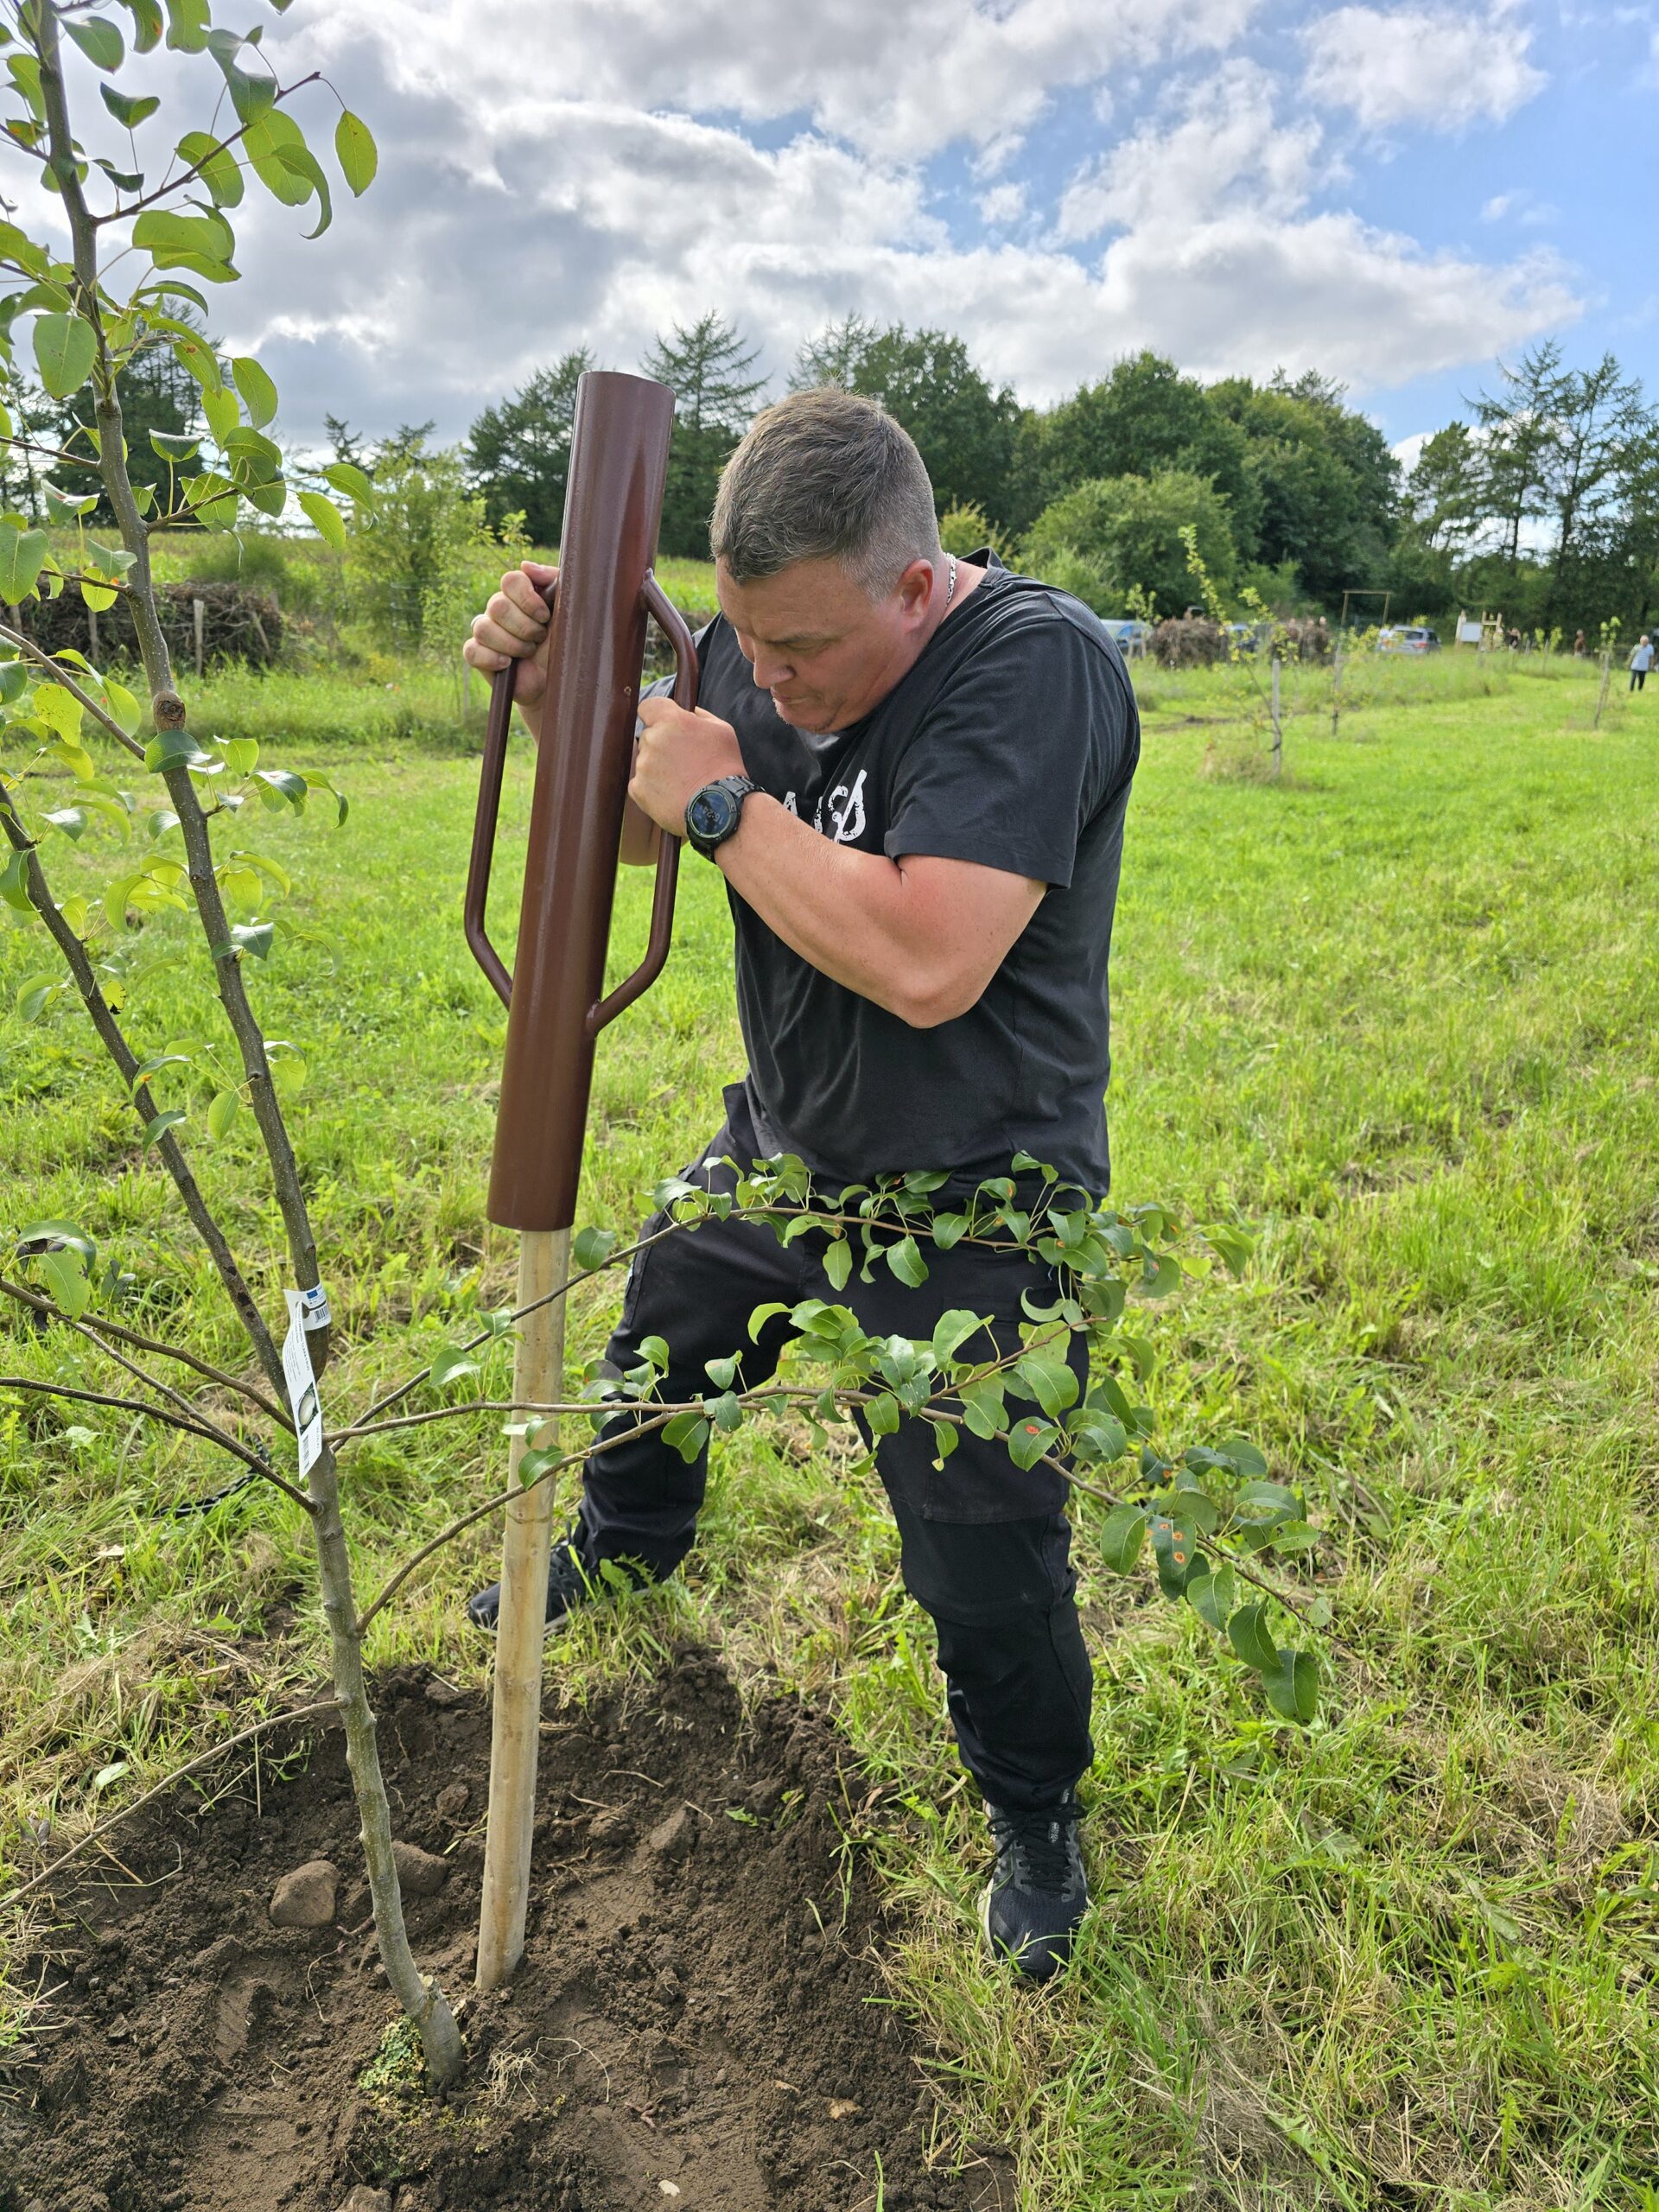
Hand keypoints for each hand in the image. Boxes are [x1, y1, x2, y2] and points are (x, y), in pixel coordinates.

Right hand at [463, 560, 557, 716]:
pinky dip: (490, 658)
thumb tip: (525, 566)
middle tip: (540, 638)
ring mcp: (487, 631)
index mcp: (519, 594)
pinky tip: (507, 664)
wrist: (558, 679)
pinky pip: (471, 651)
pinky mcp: (479, 655)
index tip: (545, 617)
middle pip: (497, 605)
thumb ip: (555, 580)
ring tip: (528, 652)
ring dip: (512, 644)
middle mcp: (499, 608)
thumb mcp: (569, 609)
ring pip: (483, 628)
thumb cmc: (564, 643)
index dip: (527, 599)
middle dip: (524, 627)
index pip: (511, 581)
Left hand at [630, 696, 745, 838]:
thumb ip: (699, 715)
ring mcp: (643, 765)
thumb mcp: (722, 731)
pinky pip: (640, 783)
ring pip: (645, 761)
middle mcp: (653, 740)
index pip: (648, 706)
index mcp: (672, 721)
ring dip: (658, 768)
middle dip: (662, 746)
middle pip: (648, 736)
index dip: (655, 715)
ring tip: (681, 782)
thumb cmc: (725, 767)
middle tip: (683, 762)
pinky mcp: (638, 789)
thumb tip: (688, 711)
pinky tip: (673, 794)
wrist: (720, 807)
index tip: (662, 725)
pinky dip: (653, 789)